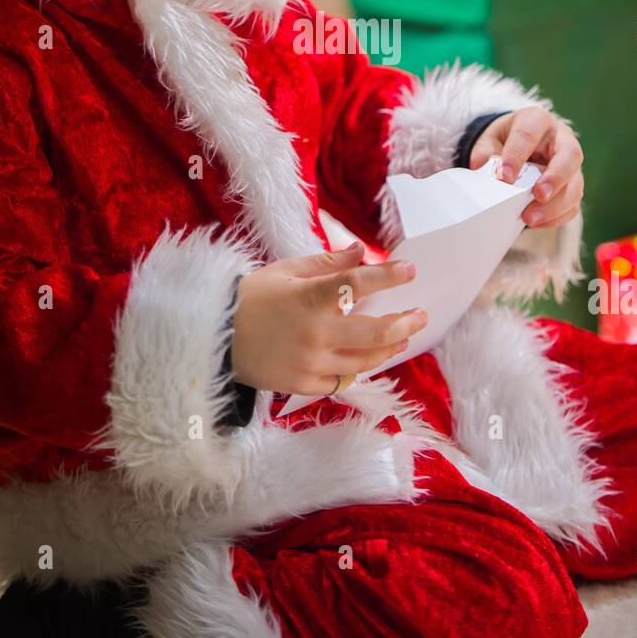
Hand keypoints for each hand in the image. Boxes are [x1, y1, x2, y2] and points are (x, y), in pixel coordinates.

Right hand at [231, 242, 427, 396]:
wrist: (215, 339)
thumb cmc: (252, 298)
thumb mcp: (285, 271)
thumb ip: (327, 264)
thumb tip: (361, 252)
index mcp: (308, 299)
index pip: (358, 284)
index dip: (388, 276)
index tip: (409, 270)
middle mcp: (314, 333)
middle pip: (375, 333)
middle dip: (405, 323)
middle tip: (421, 314)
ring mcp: (309, 363)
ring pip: (365, 361)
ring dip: (390, 348)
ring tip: (403, 336)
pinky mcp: (303, 385)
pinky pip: (343, 381)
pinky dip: (359, 369)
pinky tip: (370, 358)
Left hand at [466, 107, 583, 228]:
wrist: (518, 147)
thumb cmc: (505, 140)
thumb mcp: (490, 139)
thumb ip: (485, 151)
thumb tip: (484, 168)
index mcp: (537, 120)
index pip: (529, 134)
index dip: (517, 155)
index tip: (504, 177)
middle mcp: (561, 139)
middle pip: (570, 155)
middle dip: (555, 177)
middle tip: (538, 195)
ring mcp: (571, 164)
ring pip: (575, 184)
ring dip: (555, 205)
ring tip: (530, 218)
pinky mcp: (573, 186)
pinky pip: (573, 204)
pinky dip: (557, 216)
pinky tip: (538, 222)